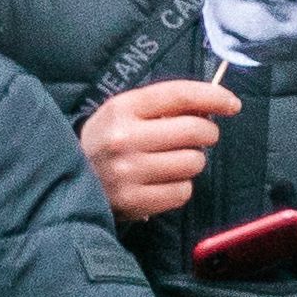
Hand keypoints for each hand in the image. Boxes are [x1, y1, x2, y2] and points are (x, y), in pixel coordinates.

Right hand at [82, 78, 237, 221]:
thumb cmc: (107, 141)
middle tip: (198, 138)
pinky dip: (179, 188)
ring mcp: (128, 172)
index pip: (180, 95)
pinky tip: (161, 183)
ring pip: (193, 163)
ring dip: (191, 162)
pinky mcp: (133, 200)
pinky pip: (183, 192)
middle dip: (207, 134)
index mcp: (122, 109)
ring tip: (172, 162)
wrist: (65, 179)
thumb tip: (213, 105)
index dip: (214, 97)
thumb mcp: (125, 113)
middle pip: (195, 130)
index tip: (232, 104)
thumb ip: (164, 106)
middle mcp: (124, 138)